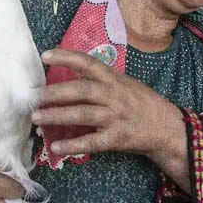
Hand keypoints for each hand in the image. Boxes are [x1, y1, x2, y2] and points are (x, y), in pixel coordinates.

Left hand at [32, 49, 189, 189]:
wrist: (168, 129)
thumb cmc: (143, 104)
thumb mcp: (125, 84)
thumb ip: (101, 79)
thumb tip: (69, 74)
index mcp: (114, 79)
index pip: (88, 63)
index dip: (66, 57)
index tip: (45, 55)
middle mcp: (114, 96)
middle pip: (81, 90)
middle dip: (55, 93)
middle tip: (34, 98)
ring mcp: (115, 117)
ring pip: (82, 114)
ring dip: (57, 116)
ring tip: (37, 119)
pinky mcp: (116, 138)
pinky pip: (91, 142)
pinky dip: (72, 145)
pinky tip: (55, 147)